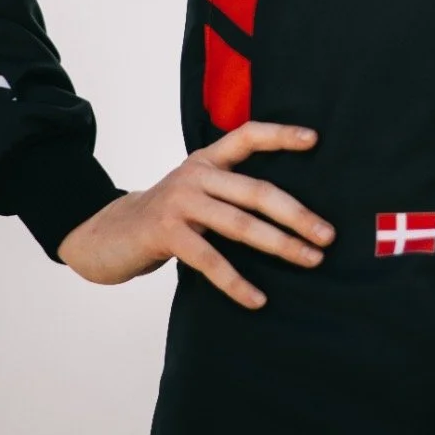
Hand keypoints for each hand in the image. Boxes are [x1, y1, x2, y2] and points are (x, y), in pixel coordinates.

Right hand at [56, 120, 334, 307]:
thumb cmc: (165, 216)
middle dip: (296, 214)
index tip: (314, 140)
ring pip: (240, 224)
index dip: (280, 135)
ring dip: (280, 245)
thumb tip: (287, 210)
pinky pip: (210, 259)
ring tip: (309, 260)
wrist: (107, 234)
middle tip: (328, 235)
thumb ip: (228, 190)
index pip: (247, 136)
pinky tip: (257, 299)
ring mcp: (180, 201)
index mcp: (207, 159)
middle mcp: (196, 174)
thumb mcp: (195, 191)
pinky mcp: (166, 232)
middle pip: (256, 190)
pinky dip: (237, 282)